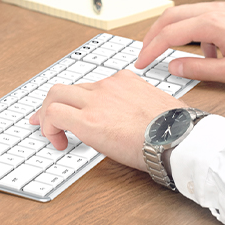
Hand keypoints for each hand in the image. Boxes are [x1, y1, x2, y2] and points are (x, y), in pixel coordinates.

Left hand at [28, 71, 185, 170]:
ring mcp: (96, 100)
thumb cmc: (175, 128)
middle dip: (53, 103)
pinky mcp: (88, 120)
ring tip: (49, 133)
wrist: (178, 137)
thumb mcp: (157, 106)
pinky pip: (54, 114)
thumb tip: (139, 123)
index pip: (92, 86)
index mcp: (125, 81)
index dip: (79, 102)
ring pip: (56, 95)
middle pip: (68, 87)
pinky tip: (58, 143)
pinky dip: (48, 127)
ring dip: (47, 114)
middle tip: (46, 119)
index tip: (76, 112)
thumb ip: (140, 108)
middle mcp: (108, 86)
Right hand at [136, 1, 224, 86]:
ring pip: (187, 14)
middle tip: (147, 52)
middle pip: (171, 16)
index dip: (151, 49)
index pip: (169, 33)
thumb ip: (198, 69)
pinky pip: (204, 16)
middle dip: (155, 34)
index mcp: (212, 23)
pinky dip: (197, 32)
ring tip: (182, 57)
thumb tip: (174, 66)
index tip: (141, 61)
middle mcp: (215, 9)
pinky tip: (211, 52)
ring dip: (176, 32)